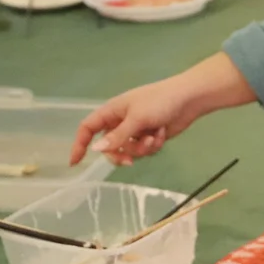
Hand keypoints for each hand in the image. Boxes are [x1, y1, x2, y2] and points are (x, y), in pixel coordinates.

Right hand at [69, 79, 198, 166]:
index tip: (75, 162)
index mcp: (111, 112)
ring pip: (129, 151)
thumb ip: (118, 136)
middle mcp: (120, 122)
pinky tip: (163, 134)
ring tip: (154, 137)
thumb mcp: (137, 119)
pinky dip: (154, 145)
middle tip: (130, 161)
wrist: (188, 100)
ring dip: (142, 148)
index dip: (80, 144)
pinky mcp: (150, 138)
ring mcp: (136, 131)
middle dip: (120, 154)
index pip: (88, 128)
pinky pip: (145, 151)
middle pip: (109, 146)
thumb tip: (97, 150)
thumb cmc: (159, 102)